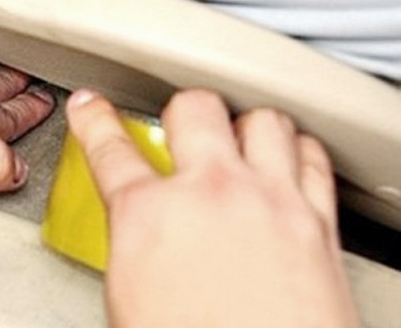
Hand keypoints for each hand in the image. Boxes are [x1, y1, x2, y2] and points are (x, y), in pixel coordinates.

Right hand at [66, 89, 359, 327]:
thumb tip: (135, 229)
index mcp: (149, 218)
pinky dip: (298, 152)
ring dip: (246, 126)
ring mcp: (267, 201)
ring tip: (239, 140)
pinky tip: (287, 162)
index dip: (95, 120)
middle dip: (182, 111)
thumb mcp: (130, 299)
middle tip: (182, 126)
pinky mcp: (315, 222)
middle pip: (194, 108)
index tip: (92, 107)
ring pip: (262, 120)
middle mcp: (209, 194)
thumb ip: (131, 244)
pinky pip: (311, 159)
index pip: (108, 149)